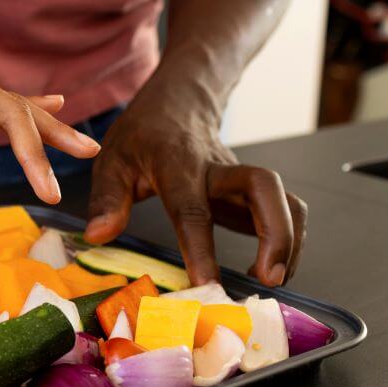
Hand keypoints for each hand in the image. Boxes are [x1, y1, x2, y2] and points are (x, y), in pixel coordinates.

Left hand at [84, 93, 306, 286]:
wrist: (176, 102)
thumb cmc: (141, 136)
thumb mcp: (111, 161)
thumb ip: (107, 199)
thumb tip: (98, 236)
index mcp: (177, 164)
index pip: (192, 208)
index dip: (201, 248)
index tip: (208, 284)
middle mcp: (217, 168)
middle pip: (262, 188)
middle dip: (276, 233)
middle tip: (269, 278)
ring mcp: (240, 178)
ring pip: (284, 199)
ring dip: (289, 241)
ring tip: (271, 280)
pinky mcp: (253, 191)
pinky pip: (286, 210)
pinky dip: (289, 241)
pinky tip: (269, 267)